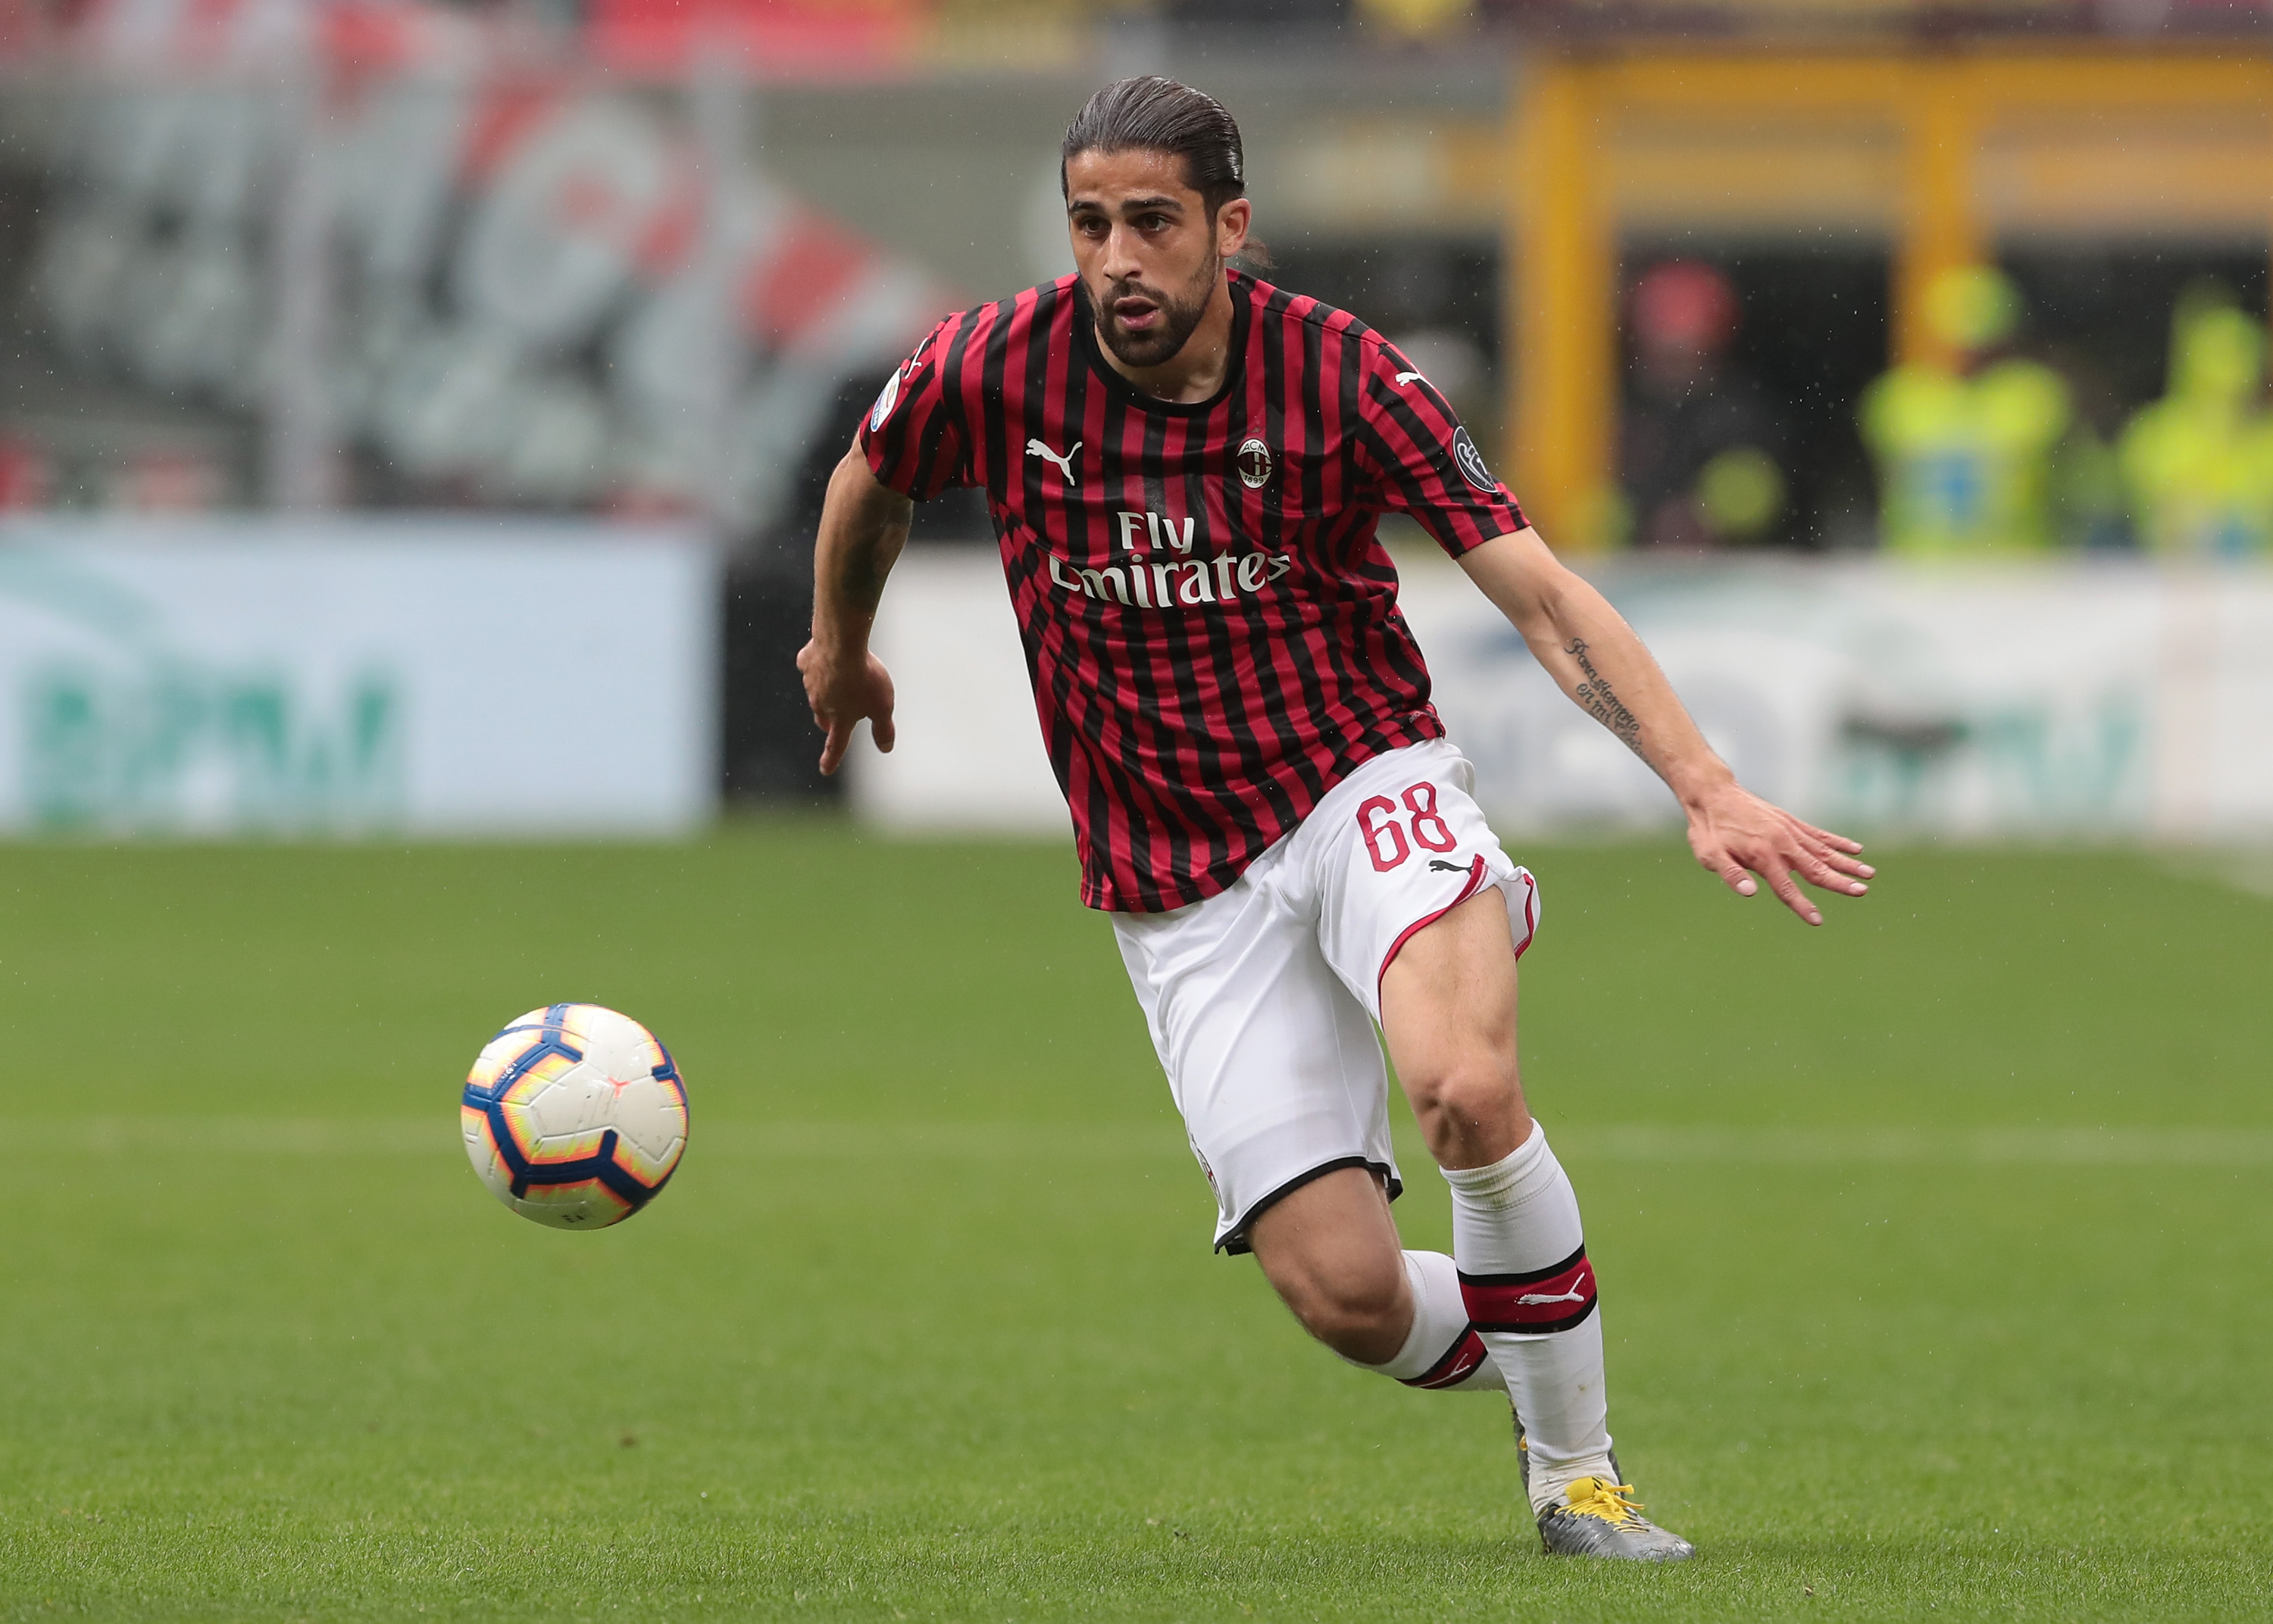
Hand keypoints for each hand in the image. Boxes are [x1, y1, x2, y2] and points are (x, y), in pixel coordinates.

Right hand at [796, 639, 895, 775]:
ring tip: (843, 679)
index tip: (825, 770)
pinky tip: (828, 655)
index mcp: (840, 719)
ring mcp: (810, 683)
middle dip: (830, 722)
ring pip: (817, 692)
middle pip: (824, 718)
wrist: (840, 645)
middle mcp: (821, 704)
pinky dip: (819, 664)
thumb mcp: (883, 707)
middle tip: (837, 720)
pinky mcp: (806, 661)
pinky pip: (811, 665)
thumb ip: (883, 729)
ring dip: (827, 690)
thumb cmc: (865, 678)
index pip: (836, 745)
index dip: (832, 759)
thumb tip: (886, 748)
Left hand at [1684, 780, 1871, 925]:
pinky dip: (1838, 842)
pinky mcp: (1790, 821)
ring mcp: (1788, 830)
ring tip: (1869, 874)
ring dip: (1847, 863)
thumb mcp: (1709, 855)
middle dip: (1839, 882)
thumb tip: (1750, 892)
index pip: (1785, 887)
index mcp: (1762, 855)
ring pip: (1823, 850)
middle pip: (1815, 868)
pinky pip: (1819, 834)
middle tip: (1862, 892)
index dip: (1801, 905)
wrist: (1713, 794)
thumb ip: (1731, 874)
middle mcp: (1781, 842)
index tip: (1817, 920)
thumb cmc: (1709, 829)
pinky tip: (1856, 849)